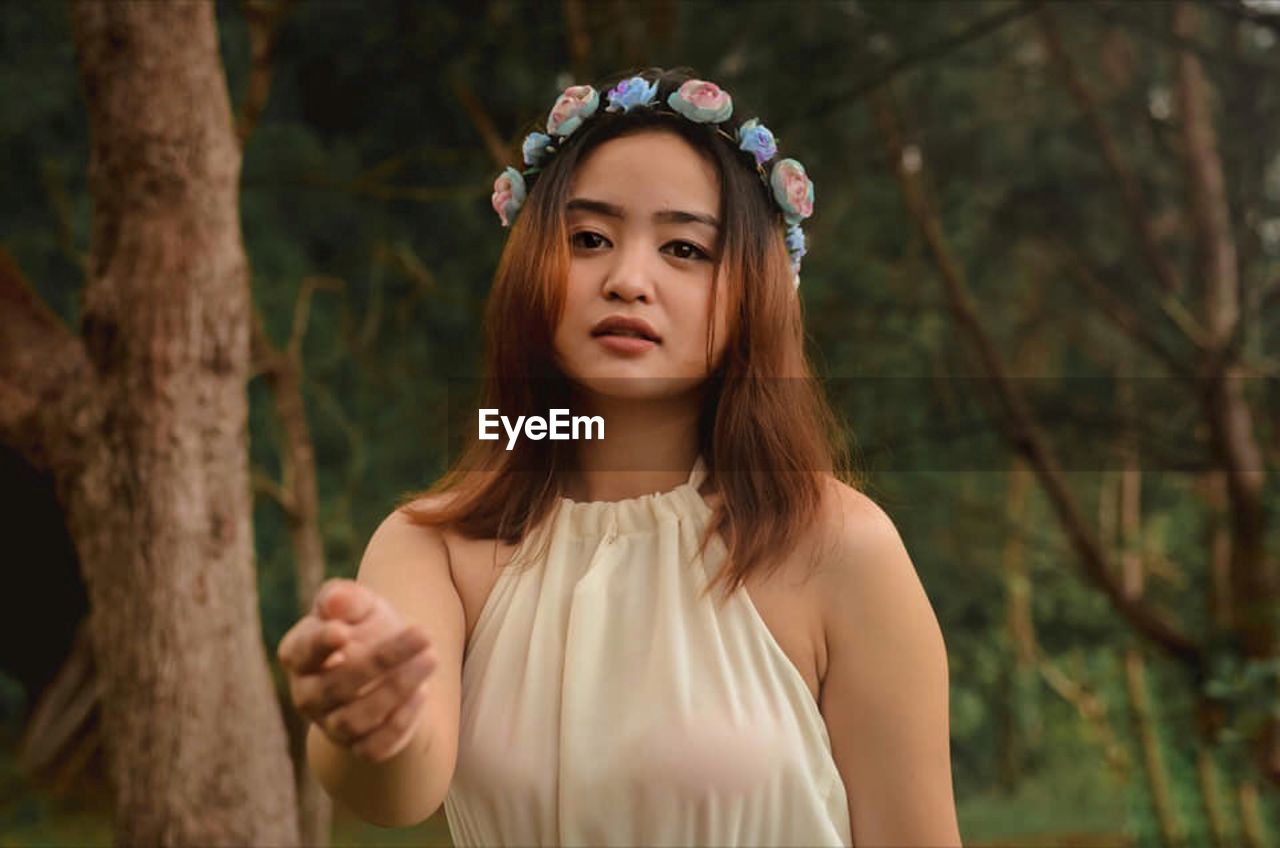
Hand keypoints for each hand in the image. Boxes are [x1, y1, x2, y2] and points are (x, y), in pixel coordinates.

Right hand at [277, 578, 436, 761]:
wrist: (389, 669)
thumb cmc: (366, 629)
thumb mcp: (360, 606)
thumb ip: (345, 598)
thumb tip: (333, 602)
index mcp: (298, 656)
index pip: (301, 652)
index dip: (319, 644)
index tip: (343, 631)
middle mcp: (308, 696)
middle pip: (337, 685)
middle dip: (382, 659)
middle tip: (423, 633)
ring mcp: (331, 725)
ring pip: (356, 718)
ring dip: (397, 689)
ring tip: (431, 658)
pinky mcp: (360, 748)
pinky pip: (375, 746)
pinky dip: (399, 722)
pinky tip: (422, 693)